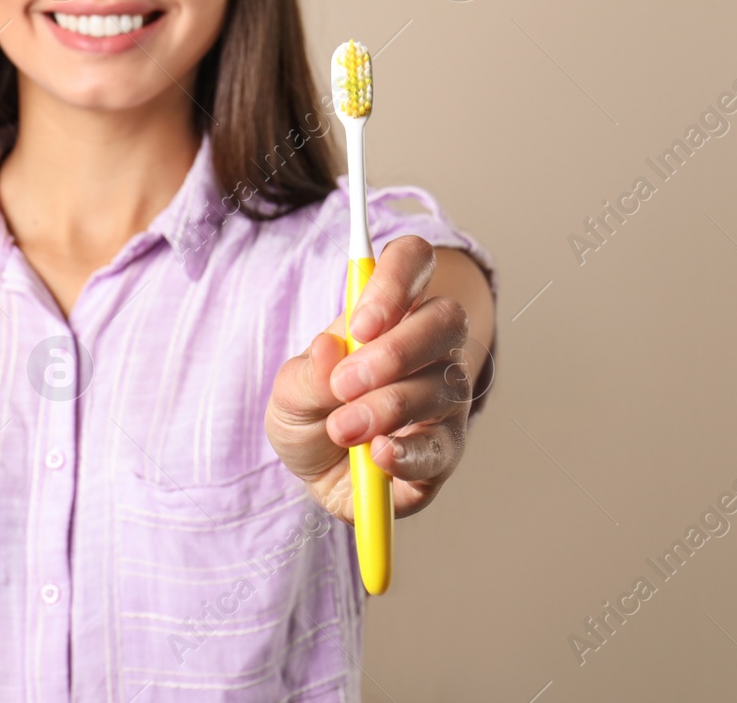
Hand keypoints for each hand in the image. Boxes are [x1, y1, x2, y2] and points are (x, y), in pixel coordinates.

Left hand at [265, 236, 479, 522]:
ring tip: (342, 429)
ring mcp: (445, 396)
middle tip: (345, 383)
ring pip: (443, 384)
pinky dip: (408, 451)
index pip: (413, 261)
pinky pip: (442, 446)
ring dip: (387, 407)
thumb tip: (330, 348)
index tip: (360, 324)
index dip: (395, 281)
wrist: (319, 475)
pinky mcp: (447, 449)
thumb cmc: (312, 414)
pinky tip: (379, 454)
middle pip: (445, 319)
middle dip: (395, 351)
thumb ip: (308, 373)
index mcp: (391, 310)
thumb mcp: (289, 392)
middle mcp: (430, 345)